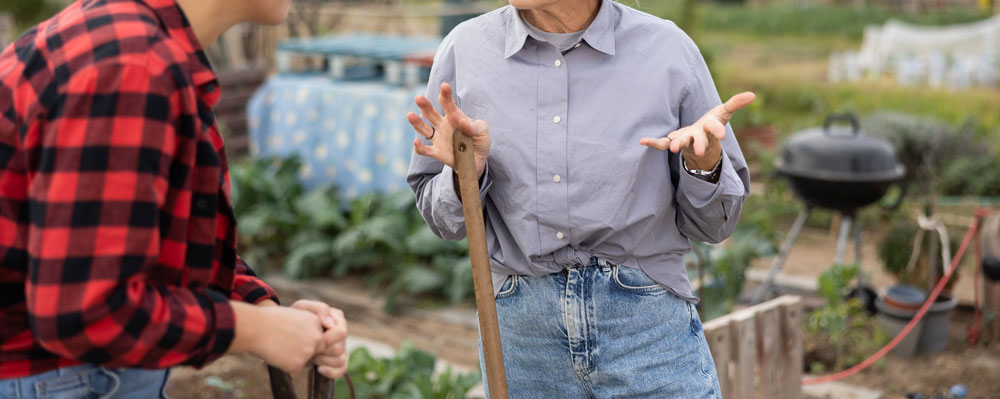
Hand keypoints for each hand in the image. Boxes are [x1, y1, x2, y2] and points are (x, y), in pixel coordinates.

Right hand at [230, 301, 324, 373]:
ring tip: (278, 350)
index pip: (317, 336)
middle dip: (304, 351)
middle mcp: (316, 337)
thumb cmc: (268, 319)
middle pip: (316, 350)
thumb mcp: (293, 314)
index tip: (293, 338)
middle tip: (287, 346)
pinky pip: (294, 372)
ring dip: (294, 360)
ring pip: (305, 362)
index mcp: (315, 322)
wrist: (255, 327)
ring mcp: (308, 351)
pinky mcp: (298, 364)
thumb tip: (306, 338)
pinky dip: (285, 368)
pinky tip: (275, 356)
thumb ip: (304, 326)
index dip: (305, 339)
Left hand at [290, 300, 348, 378]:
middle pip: (339, 348)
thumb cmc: (294, 317)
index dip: (327, 338)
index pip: (342, 332)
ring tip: (310, 357)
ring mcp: (340, 348)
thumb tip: (330, 324)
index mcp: (337, 319)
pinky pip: (341, 370)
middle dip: (321, 350)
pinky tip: (318, 369)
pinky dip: (331, 372)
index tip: (311, 339)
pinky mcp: (336, 361)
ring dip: (323, 360)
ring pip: (340, 360)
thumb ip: (319, 309)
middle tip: (308, 349)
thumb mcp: (302, 308)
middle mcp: (341, 334)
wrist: (284, 330)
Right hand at [407, 83, 490, 177]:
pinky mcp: (436, 152)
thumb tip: (462, 121)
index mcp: (454, 116)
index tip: (444, 86)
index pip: (448, 103)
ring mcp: (438, 138)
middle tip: (418, 98)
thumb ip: (474, 126)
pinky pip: (425, 150)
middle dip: (425, 105)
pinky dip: (419, 147)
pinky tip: (417, 143)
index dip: (446, 94)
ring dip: (417, 122)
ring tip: (410, 115)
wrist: (478, 160)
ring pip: (424, 129)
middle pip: (431, 113)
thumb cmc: (479, 141)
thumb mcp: (482, 131)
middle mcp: (443, 125)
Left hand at [640, 92, 755, 169]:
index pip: (715, 129)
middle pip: (699, 140)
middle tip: (701, 149)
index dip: (717, 131)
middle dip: (700, 144)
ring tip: (673, 148)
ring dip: (676, 145)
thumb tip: (752, 95)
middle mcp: (697, 137)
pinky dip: (653, 143)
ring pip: (681, 144)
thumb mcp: (723, 113)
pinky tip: (642, 140)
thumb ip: (735, 103)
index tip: (721, 135)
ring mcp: (684, 141)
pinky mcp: (672, 143)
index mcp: (709, 129)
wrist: (700, 146)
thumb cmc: (711, 126)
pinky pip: (661, 144)